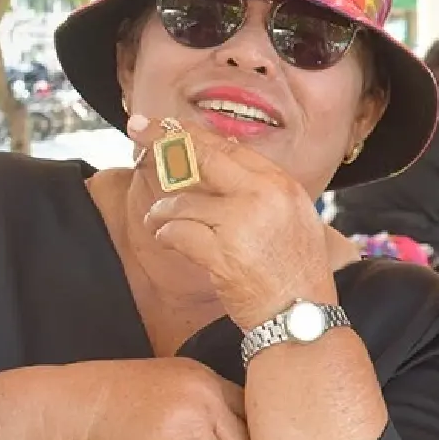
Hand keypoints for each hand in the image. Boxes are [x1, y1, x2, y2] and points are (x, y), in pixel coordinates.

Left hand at [129, 113, 337, 329]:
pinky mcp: (222, 253)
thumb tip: (220, 158)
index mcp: (281, 185)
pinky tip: (168, 240)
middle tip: (135, 130)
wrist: (303, 316)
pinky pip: (177, 233)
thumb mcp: (293, 218)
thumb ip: (260, 190)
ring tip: (159, 221)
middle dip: (163, 141)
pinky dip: (167, 235)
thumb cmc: (295, 271)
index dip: (192, 133)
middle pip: (203, 157)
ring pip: (183, 202)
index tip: (164, 124)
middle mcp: (264, 196)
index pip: (229, 148)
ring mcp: (243, 224)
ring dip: (164, 212)